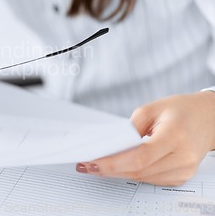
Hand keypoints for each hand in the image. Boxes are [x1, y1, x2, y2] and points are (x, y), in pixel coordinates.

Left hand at [76, 91, 214, 185]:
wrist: (209, 118)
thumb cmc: (180, 110)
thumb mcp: (152, 108)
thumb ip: (130, 128)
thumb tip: (110, 146)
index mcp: (175, 136)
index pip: (139, 157)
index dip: (112, 163)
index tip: (91, 162)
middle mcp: (182, 157)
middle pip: (138, 171)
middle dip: (108, 169)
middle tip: (86, 165)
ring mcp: (184, 170)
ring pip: (142, 178)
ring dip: (117, 173)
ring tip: (96, 166)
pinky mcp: (182, 176)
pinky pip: (150, 179)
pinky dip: (132, 173)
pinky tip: (117, 167)